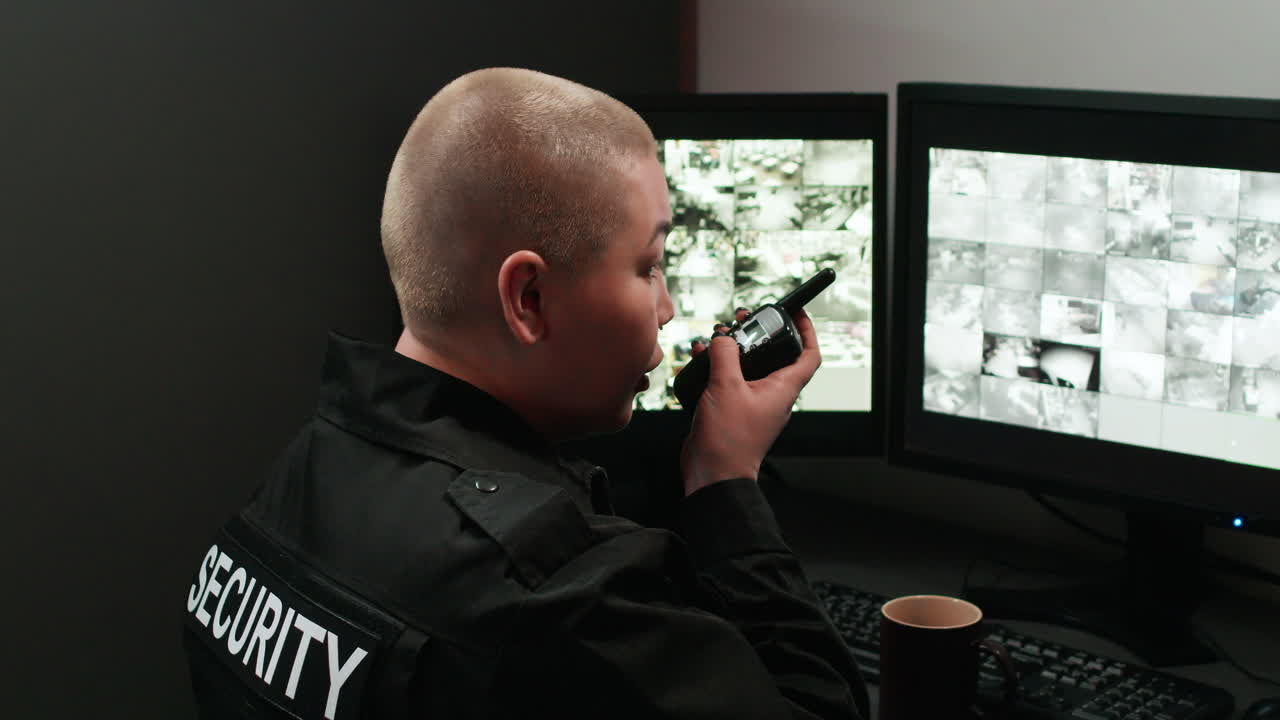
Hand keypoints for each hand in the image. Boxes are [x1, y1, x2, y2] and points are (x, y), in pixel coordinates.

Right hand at [679, 309, 821, 495]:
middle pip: (776, 356)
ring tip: (719, 336)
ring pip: (750, 367)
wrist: (713, 473)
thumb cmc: (729, 440)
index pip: (809, 355)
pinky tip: (701, 359)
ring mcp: (754, 404)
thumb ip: (725, 355)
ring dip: (735, 350)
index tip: (797, 314)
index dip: (808, 331)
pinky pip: (731, 382)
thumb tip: (723, 338)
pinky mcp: (735, 410)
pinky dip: (719, 367)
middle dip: (760, 334)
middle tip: (745, 319)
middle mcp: (773, 395)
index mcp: (783, 389)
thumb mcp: (726, 387)